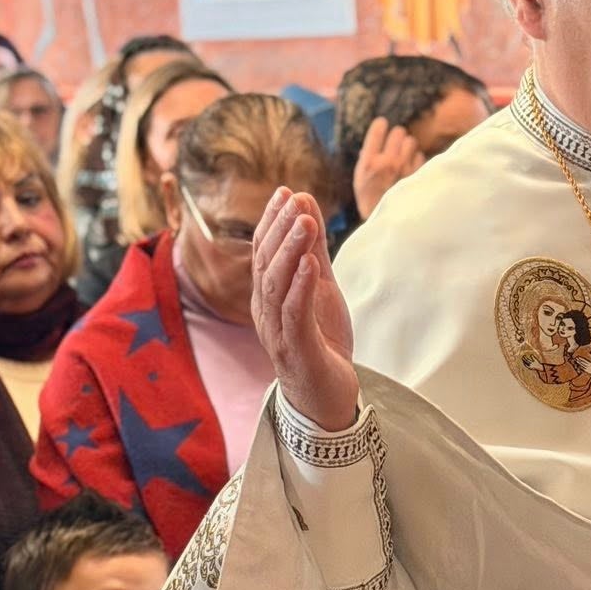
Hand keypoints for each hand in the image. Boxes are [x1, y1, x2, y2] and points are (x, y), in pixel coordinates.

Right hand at [252, 187, 359, 433]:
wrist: (327, 398)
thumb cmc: (321, 342)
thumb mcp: (321, 288)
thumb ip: (313, 251)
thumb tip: (306, 206)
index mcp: (269, 296)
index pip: (263, 251)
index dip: (272, 220)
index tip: (286, 191)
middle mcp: (266, 312)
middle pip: (265, 263)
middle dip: (280, 229)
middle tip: (296, 199)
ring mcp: (278, 332)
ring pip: (275, 286)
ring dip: (289, 251)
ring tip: (305, 223)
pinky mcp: (296, 351)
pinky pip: (294, 315)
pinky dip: (300, 288)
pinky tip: (309, 265)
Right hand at [353, 115, 424, 221]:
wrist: (390, 223)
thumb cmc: (372, 201)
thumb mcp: (360, 180)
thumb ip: (367, 159)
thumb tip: (372, 143)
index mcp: (369, 162)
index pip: (378, 128)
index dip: (381, 125)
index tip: (382, 125)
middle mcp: (388, 162)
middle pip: (399, 132)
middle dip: (397, 136)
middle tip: (395, 144)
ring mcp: (406, 168)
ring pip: (412, 142)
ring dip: (408, 147)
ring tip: (403, 156)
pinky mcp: (419, 174)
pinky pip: (420, 155)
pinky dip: (416, 159)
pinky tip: (411, 168)